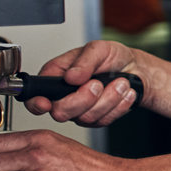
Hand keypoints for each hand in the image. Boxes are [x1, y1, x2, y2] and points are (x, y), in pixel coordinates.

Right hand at [24, 40, 142, 126]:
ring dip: (109, 99)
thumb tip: (70, 76)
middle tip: (98, 83)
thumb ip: (84, 61)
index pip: (34, 96)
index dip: (37, 103)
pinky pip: (104, 121)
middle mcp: (64, 97)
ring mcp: (80, 110)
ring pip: (86, 118)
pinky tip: (125, 93)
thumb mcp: (99, 49)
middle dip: (84, 99)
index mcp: (56, 77)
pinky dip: (119, 105)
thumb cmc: (113, 57)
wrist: (136, 69)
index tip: (47, 103)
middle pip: (61, 112)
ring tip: (120, 82)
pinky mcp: (97, 119)